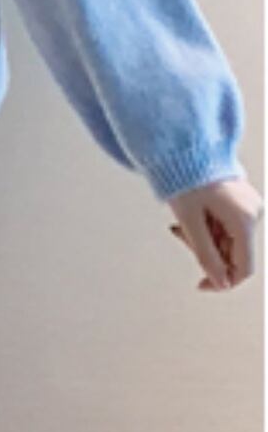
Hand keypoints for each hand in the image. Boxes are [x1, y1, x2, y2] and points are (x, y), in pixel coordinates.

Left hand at [167, 175, 262, 291]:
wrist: (181, 146)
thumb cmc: (183, 178)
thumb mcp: (189, 220)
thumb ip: (205, 255)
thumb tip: (219, 283)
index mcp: (245, 219)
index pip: (244, 267)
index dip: (223, 281)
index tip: (201, 285)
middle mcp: (253, 212)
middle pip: (233, 252)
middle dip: (206, 250)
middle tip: (178, 233)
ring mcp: (248, 205)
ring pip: (228, 239)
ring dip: (204, 237)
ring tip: (180, 221)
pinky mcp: (240, 200)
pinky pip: (227, 224)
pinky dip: (208, 226)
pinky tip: (192, 214)